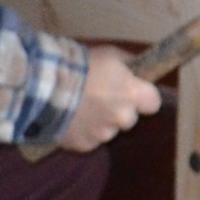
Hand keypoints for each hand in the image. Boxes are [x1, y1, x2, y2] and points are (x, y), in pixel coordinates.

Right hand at [53, 45, 169, 152]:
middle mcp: (122, 118)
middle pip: (129, 118)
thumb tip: (136, 69)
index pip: (153, 102)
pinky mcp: (84, 145)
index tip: (132, 92)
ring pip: (108, 130)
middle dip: (118, 110)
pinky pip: (89, 140)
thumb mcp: (109, 55)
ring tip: (80, 108)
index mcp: (132, 95)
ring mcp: (103, 134)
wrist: (47, 86)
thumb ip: (128, 65)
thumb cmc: (81, 65)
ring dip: (100, 122)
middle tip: (100, 98)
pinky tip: (71, 119)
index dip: (143, 97)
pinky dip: (83, 132)